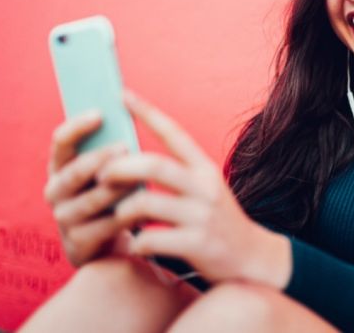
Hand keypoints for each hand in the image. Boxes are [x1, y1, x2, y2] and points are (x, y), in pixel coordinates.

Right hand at [44, 112, 137, 266]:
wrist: (105, 243)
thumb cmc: (111, 195)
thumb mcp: (106, 170)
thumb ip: (112, 148)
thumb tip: (131, 112)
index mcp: (59, 167)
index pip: (60, 142)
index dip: (77, 126)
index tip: (100, 113)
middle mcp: (55, 191)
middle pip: (75, 171)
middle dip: (100, 157)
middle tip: (125, 146)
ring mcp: (64, 218)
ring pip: (92, 199)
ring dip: (117, 187)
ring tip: (140, 176)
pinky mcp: (78, 243)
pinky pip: (105, 226)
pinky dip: (127, 215)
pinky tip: (146, 207)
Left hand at [97, 89, 291, 288]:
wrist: (252, 258)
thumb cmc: (218, 222)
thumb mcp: (206, 189)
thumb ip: (179, 174)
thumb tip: (133, 160)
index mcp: (205, 169)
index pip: (174, 133)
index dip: (147, 112)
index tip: (122, 94)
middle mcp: (205, 187)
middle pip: (155, 166)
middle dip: (121, 168)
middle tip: (100, 174)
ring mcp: (202, 216)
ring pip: (147, 203)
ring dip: (122, 209)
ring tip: (116, 215)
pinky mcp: (197, 244)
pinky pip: (152, 239)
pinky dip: (137, 242)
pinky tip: (137, 244)